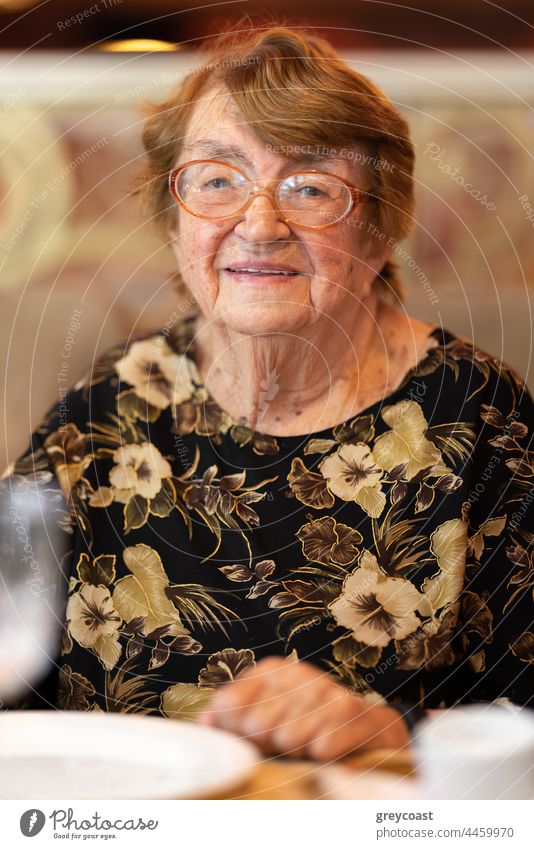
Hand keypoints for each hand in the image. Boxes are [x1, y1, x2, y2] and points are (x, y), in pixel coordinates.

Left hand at [197, 656, 410, 760]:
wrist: (369, 730)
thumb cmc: (309, 726)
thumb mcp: (270, 719)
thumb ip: (232, 720)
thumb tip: (204, 721)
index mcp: (271, 670)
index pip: (227, 703)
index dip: (233, 732)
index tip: (249, 740)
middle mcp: (297, 672)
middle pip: (254, 725)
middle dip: (266, 746)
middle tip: (284, 746)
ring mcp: (325, 688)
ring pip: (286, 739)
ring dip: (296, 754)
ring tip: (307, 746)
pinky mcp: (351, 710)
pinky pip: (320, 748)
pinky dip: (321, 758)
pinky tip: (329, 750)